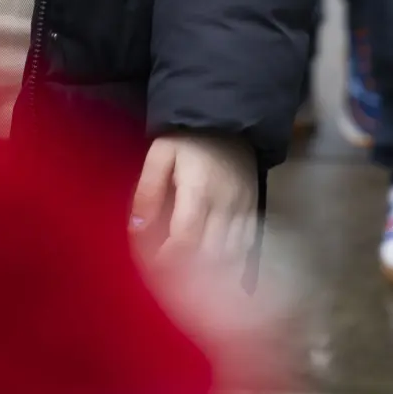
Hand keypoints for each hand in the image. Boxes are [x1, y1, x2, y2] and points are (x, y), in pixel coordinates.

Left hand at [132, 132, 258, 270]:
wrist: (229, 120)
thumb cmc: (188, 138)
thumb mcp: (160, 154)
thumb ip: (148, 190)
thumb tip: (137, 228)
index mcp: (199, 191)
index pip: (185, 240)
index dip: (168, 259)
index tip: (153, 264)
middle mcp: (227, 205)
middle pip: (209, 255)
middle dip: (186, 271)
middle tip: (167, 273)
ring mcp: (245, 210)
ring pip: (230, 256)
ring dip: (209, 270)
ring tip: (188, 273)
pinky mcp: (255, 210)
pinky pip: (246, 247)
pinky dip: (230, 261)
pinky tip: (215, 266)